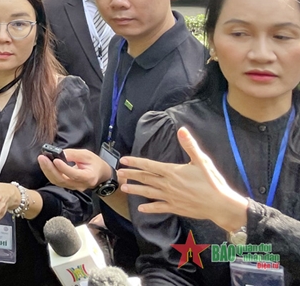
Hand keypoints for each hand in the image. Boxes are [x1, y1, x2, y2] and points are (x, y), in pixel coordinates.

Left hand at [38, 148, 111, 191]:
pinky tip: (45, 164)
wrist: (99, 174)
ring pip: (57, 181)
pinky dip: (49, 172)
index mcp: (88, 177)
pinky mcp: (67, 186)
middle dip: (50, 169)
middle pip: (62, 180)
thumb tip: (61, 154)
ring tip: (42, 159)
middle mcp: (80, 185)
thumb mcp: (87, 154)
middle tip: (42, 158)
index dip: (64, 168)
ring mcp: (73, 187)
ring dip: (47, 170)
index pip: (74, 175)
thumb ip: (74, 154)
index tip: (56, 160)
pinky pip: (56, 181)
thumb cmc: (94, 163)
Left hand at [118, 127, 248, 231]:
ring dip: (135, 190)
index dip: (135, 162)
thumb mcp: (202, 161)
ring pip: (148, 192)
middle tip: (119, 173)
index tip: (123, 160)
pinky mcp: (175, 208)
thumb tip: (182, 130)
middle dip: (131, 175)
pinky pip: (159, 207)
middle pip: (145, 178)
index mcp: (172, 172)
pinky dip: (149, 208)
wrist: (220, 204)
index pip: (149, 165)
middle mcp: (168, 184)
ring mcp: (170, 197)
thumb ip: (190, 145)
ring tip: (124, 188)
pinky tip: (140, 208)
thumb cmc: (212, 181)